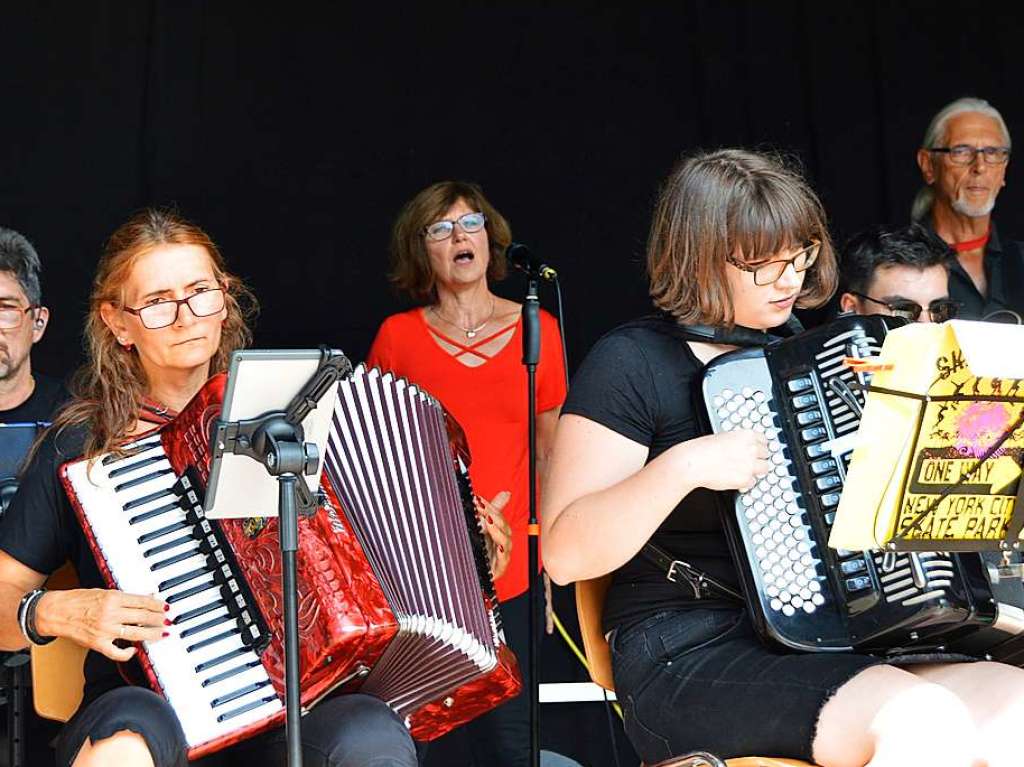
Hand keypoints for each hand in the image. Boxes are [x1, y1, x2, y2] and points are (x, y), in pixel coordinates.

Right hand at [35, 589, 168, 661]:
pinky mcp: (98, 644)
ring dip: (152, 634)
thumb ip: (126, 597)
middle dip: (159, 619)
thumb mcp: (105, 592)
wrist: (57, 612)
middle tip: (168, 620)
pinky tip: (135, 650)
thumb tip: (147, 597)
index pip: (142, 602)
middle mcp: (111, 614)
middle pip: (143, 617)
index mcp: (113, 598)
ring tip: (161, 634)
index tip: (166, 607)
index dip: (157, 605)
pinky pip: (117, 652)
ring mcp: (105, 630)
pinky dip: (128, 653)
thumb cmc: (80, 600)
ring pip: (136, 634)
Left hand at [476, 491, 511, 580]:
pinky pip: (504, 559)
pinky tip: (498, 546)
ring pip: (504, 539)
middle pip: (502, 524)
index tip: (477, 499)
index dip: (489, 506)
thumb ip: (493, 509)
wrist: (473, 573)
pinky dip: (502, 552)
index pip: (497, 515)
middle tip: (478, 507)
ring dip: (496, 529)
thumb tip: (506, 493)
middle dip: (491, 514)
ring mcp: (503, 554)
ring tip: (487, 521)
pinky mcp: (500, 567)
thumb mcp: (482, 528)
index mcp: (499, 530)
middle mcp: (503, 540)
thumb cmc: (481, 551)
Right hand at [688, 429, 770, 492]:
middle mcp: (752, 449)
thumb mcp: (722, 437)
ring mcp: (750, 465)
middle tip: (749, 461)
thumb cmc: (702, 449)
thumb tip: (741, 448)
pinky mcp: (745, 479)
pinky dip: (745, 482)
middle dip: (758, 458)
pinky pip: (753, 482)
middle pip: (766, 454)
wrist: (694, 462)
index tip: (756, 450)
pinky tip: (736, 479)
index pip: (764, 440)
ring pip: (765, 468)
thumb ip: (737, 442)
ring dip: (756, 470)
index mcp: (746, 435)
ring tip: (744, 471)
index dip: (758, 446)